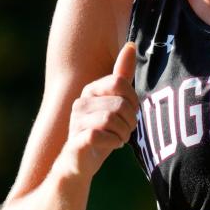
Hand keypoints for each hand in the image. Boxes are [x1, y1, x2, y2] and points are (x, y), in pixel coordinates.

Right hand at [63, 40, 139, 176]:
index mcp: (91, 90)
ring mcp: (76, 122)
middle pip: (120, 103)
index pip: (120, 83)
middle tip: (126, 130)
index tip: (131, 114)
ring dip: (123, 133)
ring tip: (119, 139)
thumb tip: (131, 45)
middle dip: (130, 120)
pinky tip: (113, 145)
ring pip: (112, 120)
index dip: (133, 101)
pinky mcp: (76, 141)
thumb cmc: (100, 132)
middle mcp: (80, 102)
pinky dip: (114, 142)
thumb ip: (121, 77)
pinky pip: (102, 135)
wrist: (79, 164)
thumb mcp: (114, 103)